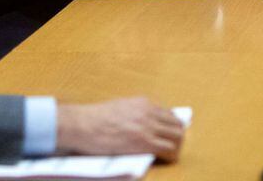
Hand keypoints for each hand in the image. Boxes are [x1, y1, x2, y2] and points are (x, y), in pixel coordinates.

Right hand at [56, 97, 184, 161]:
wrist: (84, 125)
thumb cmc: (95, 119)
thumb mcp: (120, 107)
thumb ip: (135, 112)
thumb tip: (145, 123)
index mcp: (143, 102)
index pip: (168, 113)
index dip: (170, 126)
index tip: (167, 133)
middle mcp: (149, 112)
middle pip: (177, 124)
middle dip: (176, 136)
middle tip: (171, 146)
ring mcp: (148, 126)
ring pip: (178, 136)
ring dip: (176, 146)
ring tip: (168, 154)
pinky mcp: (145, 142)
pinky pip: (169, 149)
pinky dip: (171, 156)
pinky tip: (165, 159)